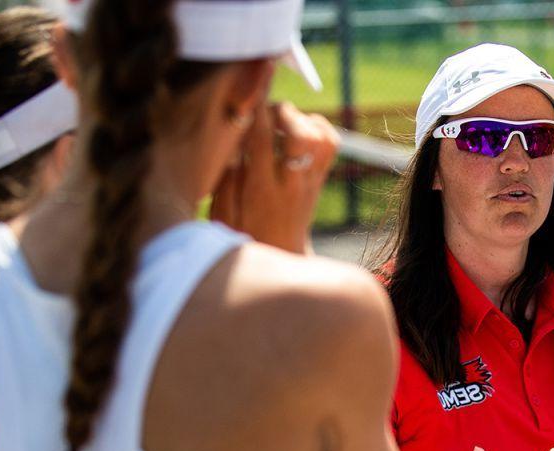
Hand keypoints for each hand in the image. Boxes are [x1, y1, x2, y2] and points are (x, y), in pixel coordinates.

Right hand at [210, 102, 338, 253]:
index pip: (262, 139)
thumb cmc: (242, 234)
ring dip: (301, 118)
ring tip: (279, 121)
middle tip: (263, 111)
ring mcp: (311, 181)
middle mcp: (293, 184)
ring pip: (321, 136)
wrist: (279, 257)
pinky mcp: (319, 179)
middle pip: (300, 134)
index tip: (246, 90)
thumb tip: (232, 141)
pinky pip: (330, 144)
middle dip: (281, 111)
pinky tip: (297, 128)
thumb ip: (225, 177)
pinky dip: (318, 127)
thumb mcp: (223, 212)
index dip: (255, 109)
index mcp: (263, 190)